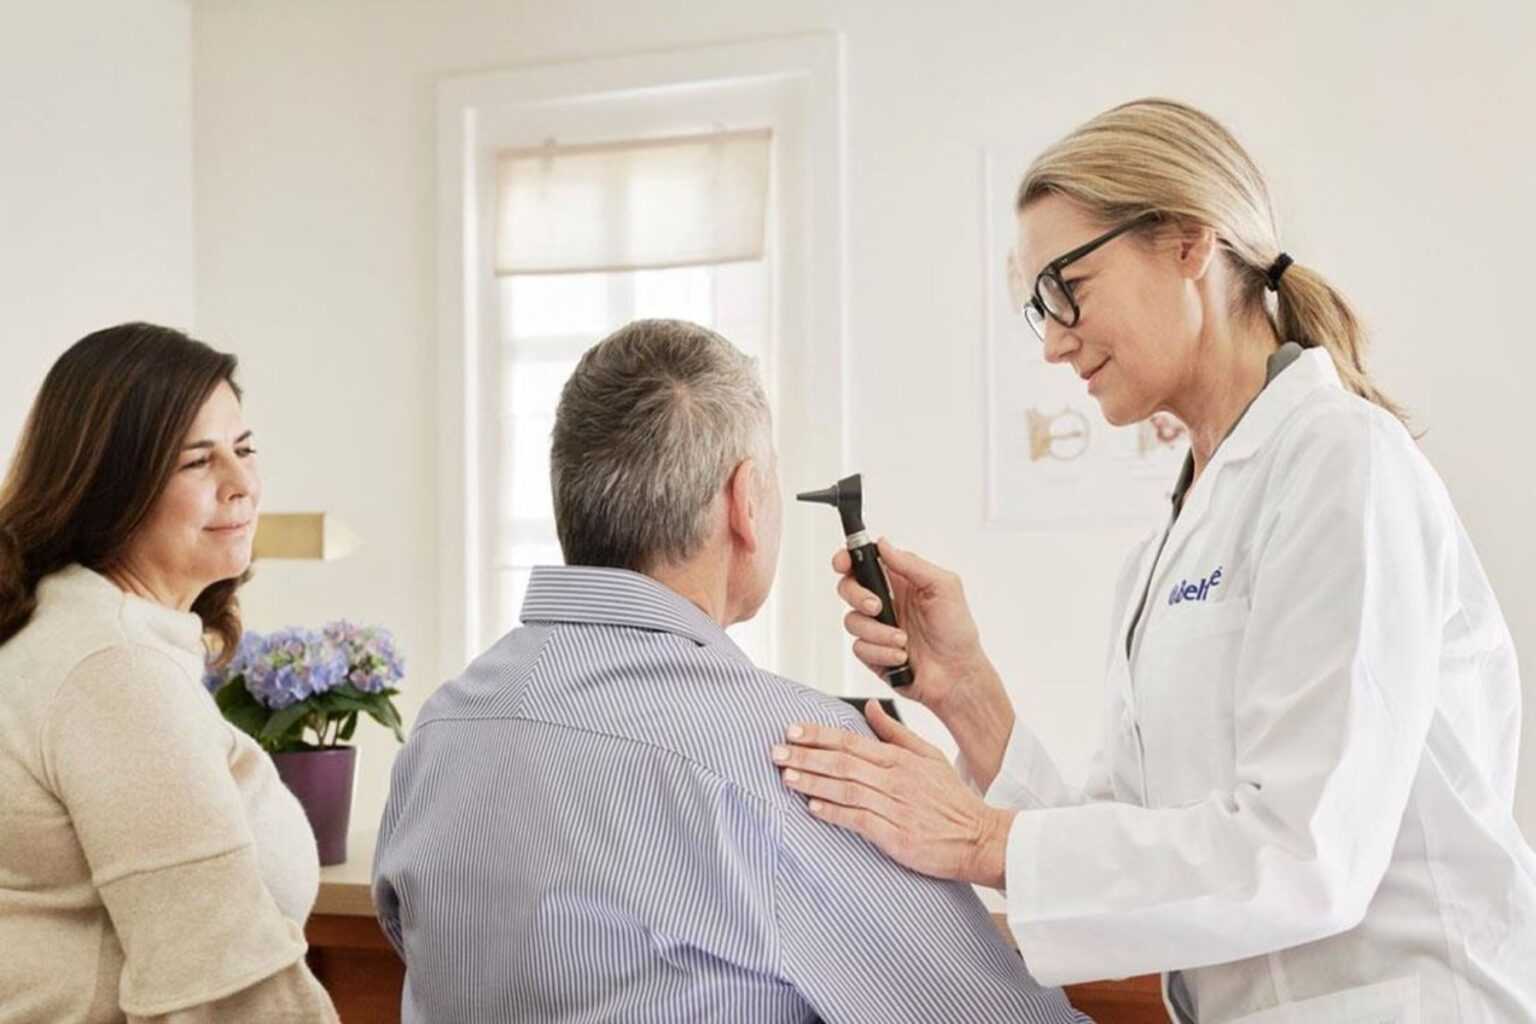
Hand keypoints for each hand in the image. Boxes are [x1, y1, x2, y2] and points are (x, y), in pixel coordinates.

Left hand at [773, 700, 1015, 887]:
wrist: (979, 838)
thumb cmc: (951, 798)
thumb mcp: (929, 756)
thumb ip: (896, 732)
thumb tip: (868, 706)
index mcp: (900, 758)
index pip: (851, 741)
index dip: (819, 735)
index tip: (792, 730)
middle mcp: (895, 779)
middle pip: (842, 762)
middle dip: (806, 756)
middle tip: (775, 751)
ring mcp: (896, 807)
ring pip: (846, 789)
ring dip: (813, 782)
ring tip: (785, 776)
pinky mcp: (896, 836)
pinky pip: (859, 820)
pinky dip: (834, 812)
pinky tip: (812, 807)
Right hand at [832, 539, 988, 714]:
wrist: (957, 675)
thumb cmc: (958, 633)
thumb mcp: (944, 587)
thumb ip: (912, 563)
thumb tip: (885, 545)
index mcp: (901, 581)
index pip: (865, 562)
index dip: (848, 559)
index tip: (843, 563)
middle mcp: (886, 602)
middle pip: (848, 588)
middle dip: (858, 596)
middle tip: (877, 606)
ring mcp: (878, 628)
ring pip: (852, 621)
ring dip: (879, 632)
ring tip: (903, 639)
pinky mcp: (873, 652)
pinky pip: (860, 648)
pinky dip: (882, 652)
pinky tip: (901, 655)